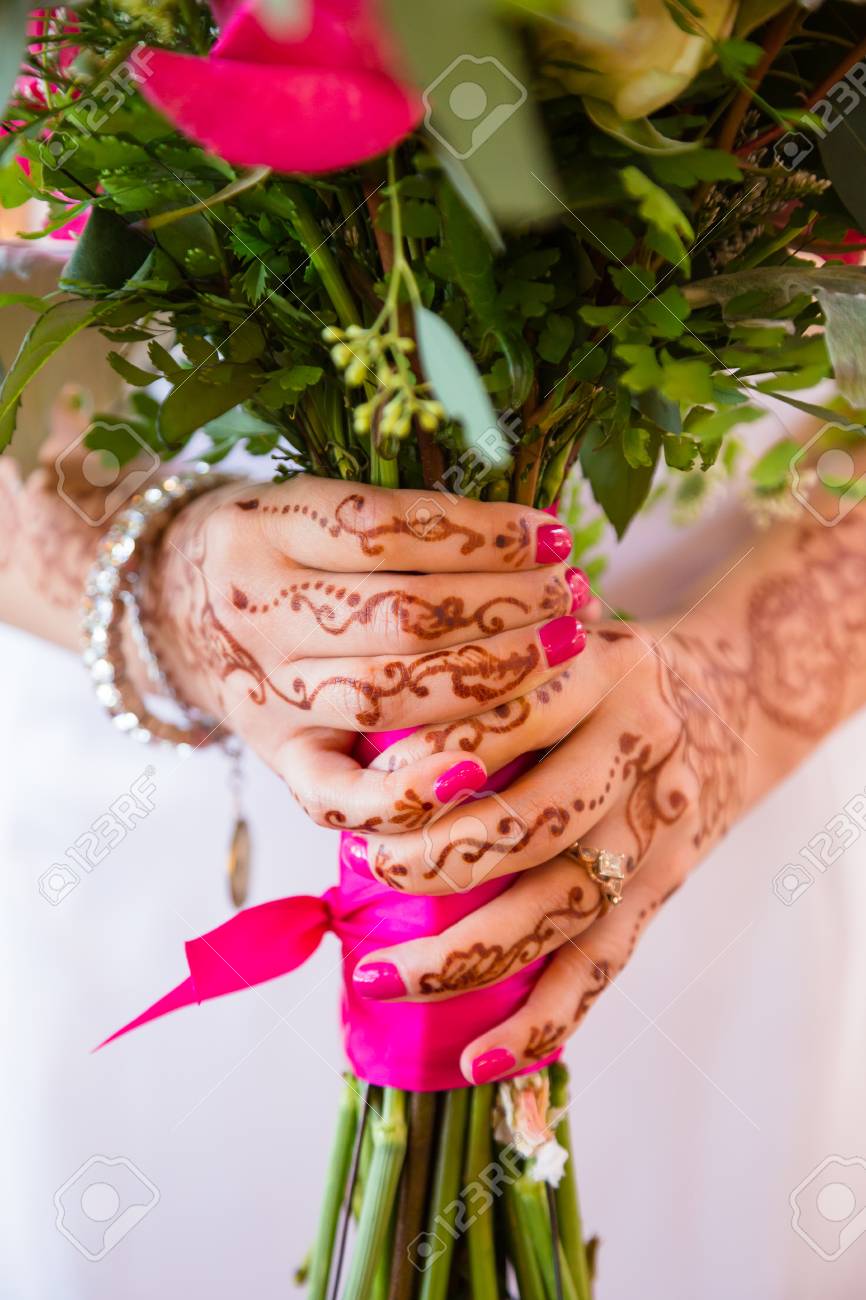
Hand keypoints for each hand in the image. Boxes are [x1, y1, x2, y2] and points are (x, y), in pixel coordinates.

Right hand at [144, 475, 590, 828]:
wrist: (172, 604)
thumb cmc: (273, 545)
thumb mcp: (309, 503)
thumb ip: (397, 518)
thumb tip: (531, 535)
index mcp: (263, 529)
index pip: (387, 529)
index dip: (484, 535)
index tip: (551, 535)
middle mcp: (256, 612)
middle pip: (401, 618)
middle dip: (506, 607)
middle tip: (570, 596)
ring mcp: (264, 693)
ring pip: (387, 696)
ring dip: (491, 677)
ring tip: (561, 648)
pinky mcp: (276, 756)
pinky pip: (337, 795)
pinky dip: (407, 793)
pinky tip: (475, 774)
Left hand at [348, 505, 865, 1080]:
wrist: (730, 699)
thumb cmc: (602, 673)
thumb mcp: (555, 637)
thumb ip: (482, 661)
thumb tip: (360, 719)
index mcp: (604, 672)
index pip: (503, 723)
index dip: (427, 765)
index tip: (363, 790)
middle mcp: (641, 747)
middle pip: (531, 826)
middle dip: (434, 863)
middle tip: (367, 873)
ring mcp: (658, 826)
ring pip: (559, 909)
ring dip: (464, 957)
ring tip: (381, 978)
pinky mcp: (664, 887)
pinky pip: (600, 966)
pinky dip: (540, 1022)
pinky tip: (480, 1058)